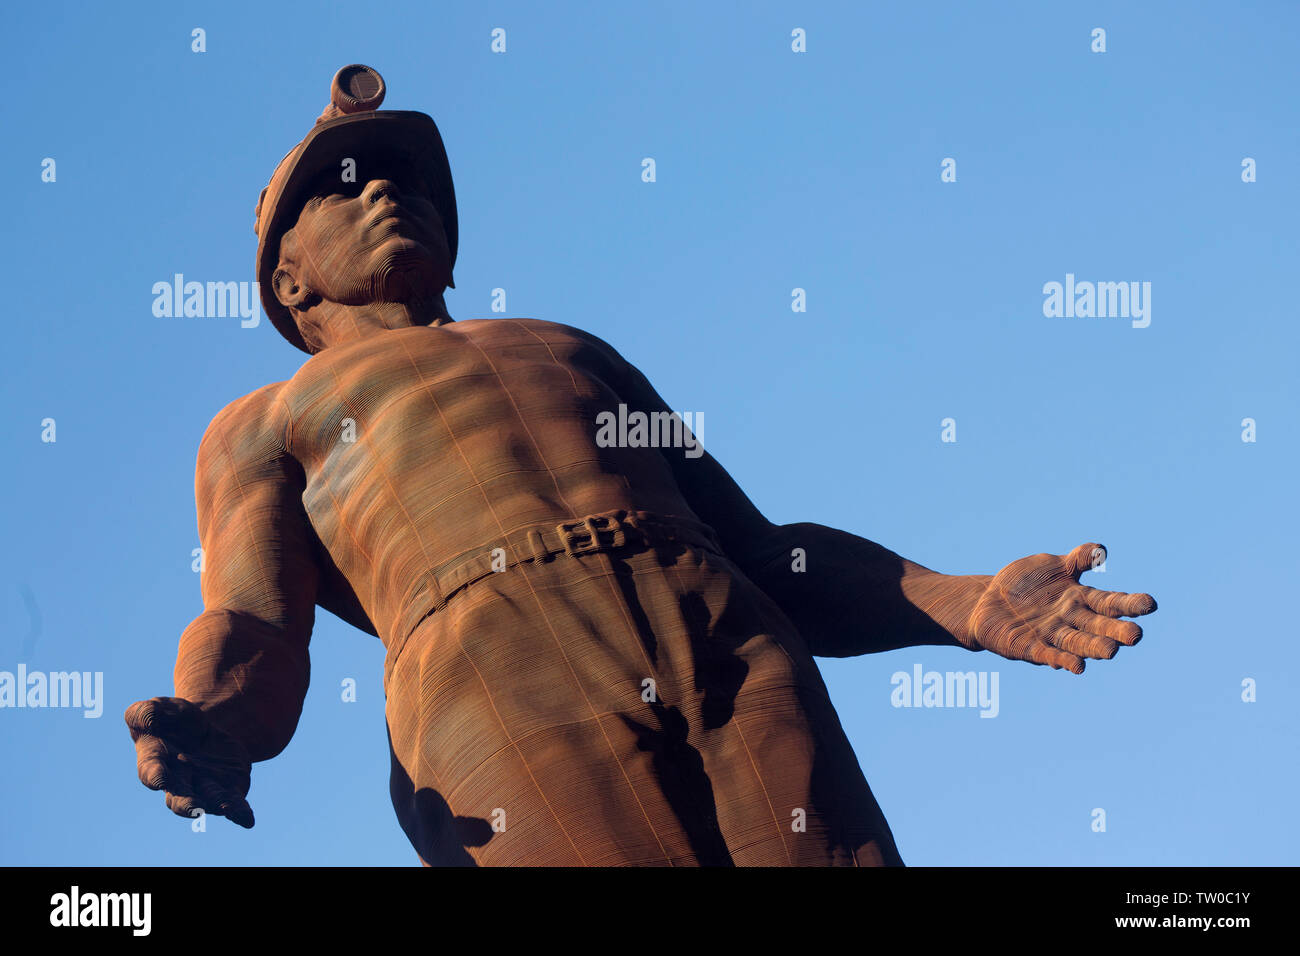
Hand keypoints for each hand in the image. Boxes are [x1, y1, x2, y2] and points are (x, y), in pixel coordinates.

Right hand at [125, 696, 254, 827]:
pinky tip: (247, 820)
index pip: (151, 771)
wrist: (201, 727)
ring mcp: (203, 786)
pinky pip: (233, 802)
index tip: (158, 779)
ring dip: (217, 806)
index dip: (154, 775)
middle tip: (195, 809)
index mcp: (155, 762)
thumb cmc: (169, 719)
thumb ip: (146, 712)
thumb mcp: (157, 707)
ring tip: (227, 810)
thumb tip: (150, 719)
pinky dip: (240, 811)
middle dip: (186, 804)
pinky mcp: (227, 786)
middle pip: (179, 798)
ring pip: (209, 802)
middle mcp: (178, 781)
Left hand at [964, 543, 1155, 673]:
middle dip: (1116, 632)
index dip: (1129, 604)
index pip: (1110, 602)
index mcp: (1081, 599)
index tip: (1150, 604)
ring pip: (1078, 644)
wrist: (987, 600)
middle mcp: (1072, 620)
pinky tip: (1076, 666)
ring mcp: (1052, 635)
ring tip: (1110, 651)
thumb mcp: (1050, 564)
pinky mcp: (1031, 648)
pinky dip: (1062, 660)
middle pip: (1098, 627)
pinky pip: (1049, 654)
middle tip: (1136, 636)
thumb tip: (1101, 550)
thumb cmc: (1025, 583)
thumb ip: (1076, 560)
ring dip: (1094, 649)